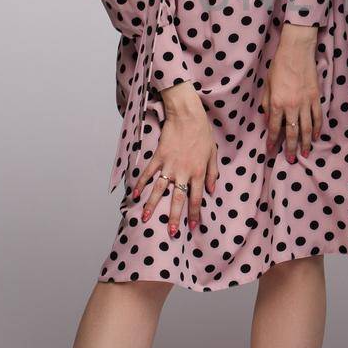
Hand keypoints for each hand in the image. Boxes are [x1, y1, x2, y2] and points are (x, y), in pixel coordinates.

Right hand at [133, 92, 217, 236]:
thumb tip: (212, 190)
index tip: (192, 227)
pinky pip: (148, 173)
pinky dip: (140, 183)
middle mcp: (183, 172)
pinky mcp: (158, 157)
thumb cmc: (202, 132)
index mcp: (199, 172)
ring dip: (152, 205)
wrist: (187, 115)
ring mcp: (169, 165)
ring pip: (159, 189)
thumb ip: (213, 173)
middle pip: (178, 199)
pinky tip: (134, 194)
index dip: (194, 214)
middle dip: (175, 217)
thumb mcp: (213, 153)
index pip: (196, 198)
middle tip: (172, 232)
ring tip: (145, 218)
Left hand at [261, 25, 322, 160]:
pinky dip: (317, 128)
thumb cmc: (279, 67)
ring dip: (306, 143)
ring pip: (307, 129)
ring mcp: (306, 103)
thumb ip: (267, 105)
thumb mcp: (267, 86)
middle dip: (291, 148)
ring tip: (305, 154)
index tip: (271, 151)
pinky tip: (316, 136)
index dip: (273, 142)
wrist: (296, 52)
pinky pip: (317, 117)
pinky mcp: (316, 98)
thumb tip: (269, 121)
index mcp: (277, 104)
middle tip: (291, 160)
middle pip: (292, 133)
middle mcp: (292, 106)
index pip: (275, 128)